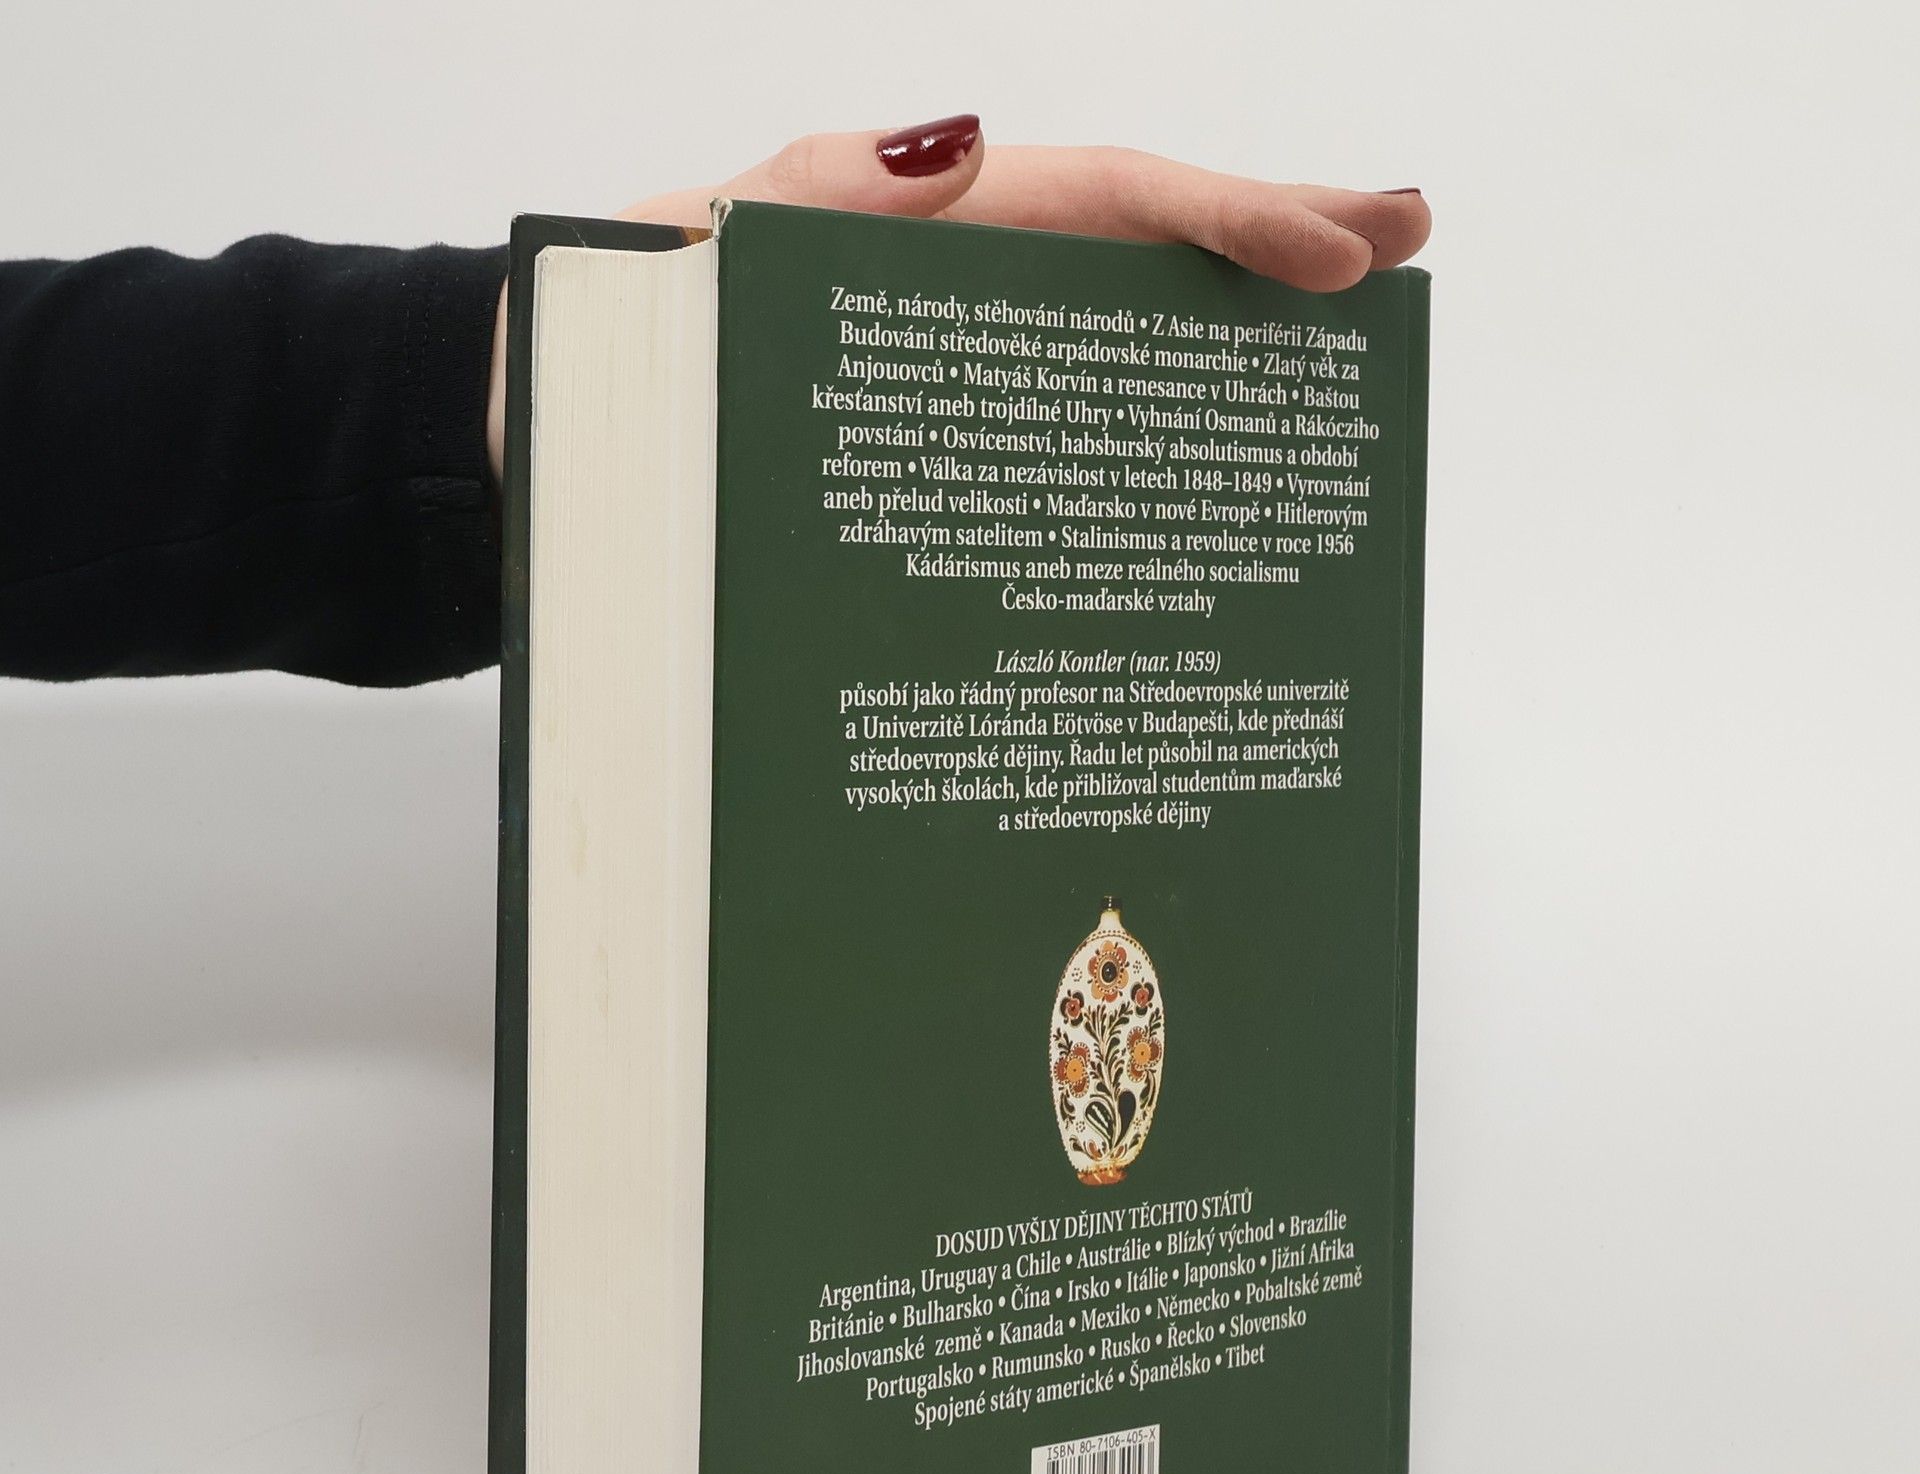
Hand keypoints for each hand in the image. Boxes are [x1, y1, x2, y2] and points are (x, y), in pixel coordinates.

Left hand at [485, 118, 1430, 476]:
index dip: (1224, 218)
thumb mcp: (682, 252)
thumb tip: (969, 151)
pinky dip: (1126, 459)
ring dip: (1223, 352)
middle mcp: (945, 295)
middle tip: (1404, 247)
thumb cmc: (592, 347)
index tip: (1345, 248)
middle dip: (1270, 242)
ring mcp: (941, 382)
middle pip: (1132, 257)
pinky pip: (1041, 448)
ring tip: (1344, 365)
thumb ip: (810, 201)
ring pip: (1104, 351)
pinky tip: (1193, 497)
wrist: (524, 454)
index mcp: (905, 229)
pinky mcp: (920, 468)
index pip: (1098, 199)